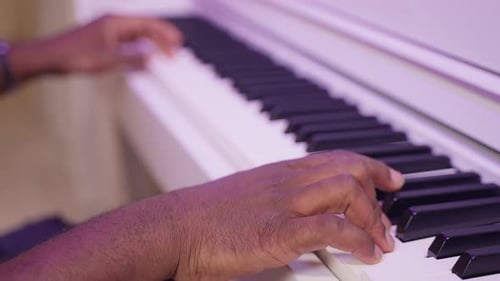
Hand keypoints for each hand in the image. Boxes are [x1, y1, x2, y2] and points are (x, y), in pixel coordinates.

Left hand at [6, 15, 181, 87]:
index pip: (147, 24)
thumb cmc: (72, 55)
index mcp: (115, 22)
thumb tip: (152, 58)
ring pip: (137, 33)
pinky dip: (140, 47)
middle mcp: (113, 23)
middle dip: (162, 36)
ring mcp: (108, 31)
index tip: (177, 43)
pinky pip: (128, 41)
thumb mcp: (107, 60)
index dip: (164, 34)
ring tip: (166, 51)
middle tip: (177, 46)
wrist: (49, 57)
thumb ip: (132, 58)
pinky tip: (145, 56)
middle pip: (144, 26)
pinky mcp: (104, 39)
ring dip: (152, 42)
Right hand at [168, 150, 404, 280]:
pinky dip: (357, 240)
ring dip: (373, 218)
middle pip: (349, 171)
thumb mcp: (248, 197)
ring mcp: (284, 205)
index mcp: (280, 172)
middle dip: (378, 196)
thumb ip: (277, 199)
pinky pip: (331, 227)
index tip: (391, 178)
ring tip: (380, 241)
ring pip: (346, 191)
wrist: (174, 229)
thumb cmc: (205, 217)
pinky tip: (365, 252)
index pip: (336, 158)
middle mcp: (287, 182)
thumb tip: (300, 213)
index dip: (372, 166)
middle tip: (385, 222)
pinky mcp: (279, 232)